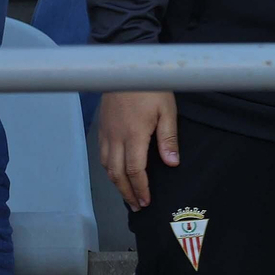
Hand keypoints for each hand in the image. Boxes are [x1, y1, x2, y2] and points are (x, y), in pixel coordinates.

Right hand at [97, 91, 178, 211]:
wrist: (124, 68)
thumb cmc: (150, 87)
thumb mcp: (167, 110)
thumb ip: (168, 139)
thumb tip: (171, 164)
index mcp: (134, 136)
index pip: (134, 171)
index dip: (140, 188)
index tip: (146, 201)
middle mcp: (116, 138)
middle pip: (117, 174)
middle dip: (126, 193)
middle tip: (136, 206)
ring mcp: (106, 133)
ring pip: (107, 166)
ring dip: (116, 183)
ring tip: (127, 194)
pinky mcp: (102, 128)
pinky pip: (102, 155)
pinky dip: (109, 169)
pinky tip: (116, 172)